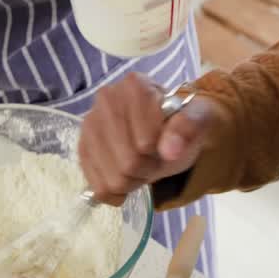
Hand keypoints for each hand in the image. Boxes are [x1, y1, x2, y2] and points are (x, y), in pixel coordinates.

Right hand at [79, 73, 217, 205]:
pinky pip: (97, 186)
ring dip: (132, 182)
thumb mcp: (196, 122)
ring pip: (111, 179)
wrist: (166, 130)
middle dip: (147, 170)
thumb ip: (188, 129)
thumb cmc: (180, 124)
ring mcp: (89, 124)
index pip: (145, 143)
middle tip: (154, 159)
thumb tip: (170, 150)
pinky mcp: (82, 147)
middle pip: (127, 162)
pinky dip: (115, 191)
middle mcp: (106, 99)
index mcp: (135, 86)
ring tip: (140, 166)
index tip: (167, 146)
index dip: (160, 154)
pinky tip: (125, 178)